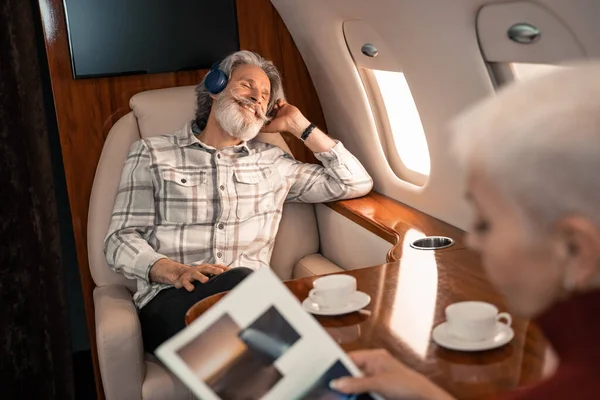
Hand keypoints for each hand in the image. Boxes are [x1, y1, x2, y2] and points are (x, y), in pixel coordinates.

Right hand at [174, 263, 228, 290]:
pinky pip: (186, 282)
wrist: (179, 273)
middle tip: (221, 272)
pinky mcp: (184, 279)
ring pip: (196, 274)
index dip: (223, 268)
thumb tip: (230, 279)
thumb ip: (216, 275)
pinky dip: (188, 285)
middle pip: (208, 268)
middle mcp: (200, 269)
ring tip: (205, 280)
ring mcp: (192, 273)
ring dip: (201, 276)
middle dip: (214, 270)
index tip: (231, 271)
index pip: (217, 266)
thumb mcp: (207, 273)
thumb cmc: (196, 274)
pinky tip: (191, 289)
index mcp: (207, 268)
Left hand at [260, 99, 309, 137]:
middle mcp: (276, 114)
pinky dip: (279, 101)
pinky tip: (280, 104)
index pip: (265, 114)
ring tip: (276, 107)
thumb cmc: (282, 126)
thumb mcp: (270, 129)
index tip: (260, 109)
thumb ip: (263, 129)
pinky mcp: (285, 105)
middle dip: (268, 106)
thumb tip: (256, 129)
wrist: (293, 121)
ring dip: (274, 104)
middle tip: (267, 106)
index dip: (262, 111)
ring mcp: (280, 109)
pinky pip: (280, 100)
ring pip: (274, 103)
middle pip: (269, 107)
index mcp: (272, 119)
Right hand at [330, 349, 454, 399]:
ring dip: (352, 392)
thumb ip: (356, 383)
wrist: (424, 398)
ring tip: (343, 396)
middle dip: (345, 383)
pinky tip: (353, 399)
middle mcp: (375, 366)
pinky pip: (364, 392)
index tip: (328, 377)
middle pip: (352, 373)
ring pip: (357, 385)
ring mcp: (378, 379)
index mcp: (374, 356)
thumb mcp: (378, 383)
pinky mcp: (380, 391)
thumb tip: (337, 382)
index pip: (350, 358)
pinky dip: (358, 396)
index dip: (339, 367)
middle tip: (334, 391)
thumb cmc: (407, 384)